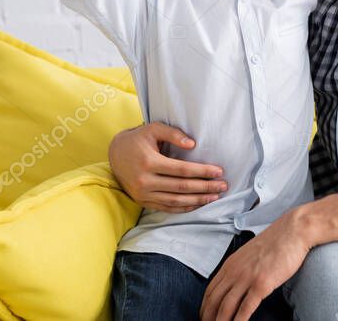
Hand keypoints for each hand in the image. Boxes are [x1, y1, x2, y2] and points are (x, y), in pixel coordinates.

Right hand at [108, 121, 227, 212]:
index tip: (219, 171)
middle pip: (181, 187)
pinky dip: (183, 207)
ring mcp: (143, 194)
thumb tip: (193, 145)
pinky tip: (197, 204)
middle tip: (223, 186)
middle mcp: (145, 181)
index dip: (202, 171)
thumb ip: (173, 134)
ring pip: (175, 200)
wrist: (115, 154)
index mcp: (149, 162)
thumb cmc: (137, 139)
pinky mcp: (142, 201)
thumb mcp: (153, 129)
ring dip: (197, 200)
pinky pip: (166, 208)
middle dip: (205, 187)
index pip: (182, 170)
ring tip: (214, 197)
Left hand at [200, 211, 310, 320]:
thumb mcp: (249, 254)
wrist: (292, 231)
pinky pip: (245, 308)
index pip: (210, 291)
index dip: (205, 307)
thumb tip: (235, 283)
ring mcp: (247, 278)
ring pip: (226, 307)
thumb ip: (240, 268)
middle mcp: (234, 271)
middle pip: (214, 301)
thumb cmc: (275, 242)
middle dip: (209, 318)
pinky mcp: (261, 284)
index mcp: (230, 264)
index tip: (204, 317)